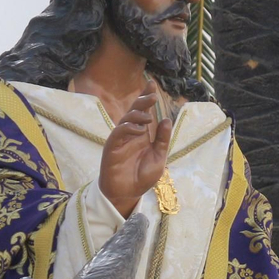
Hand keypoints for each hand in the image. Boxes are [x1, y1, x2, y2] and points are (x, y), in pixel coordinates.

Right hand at [98, 93, 171, 217]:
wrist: (127, 194)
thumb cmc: (142, 177)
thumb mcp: (158, 157)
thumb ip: (162, 140)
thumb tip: (166, 119)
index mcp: (142, 134)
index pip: (144, 111)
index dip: (147, 98)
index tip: (152, 85)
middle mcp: (130, 133)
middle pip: (135, 110)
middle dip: (142, 100)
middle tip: (152, 94)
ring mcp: (120, 139)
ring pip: (126, 119)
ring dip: (137, 114)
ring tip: (149, 117)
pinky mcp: (112, 146)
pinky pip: (119, 132)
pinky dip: (128, 128)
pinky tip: (139, 130)